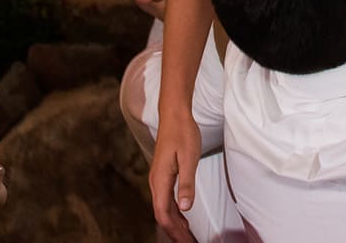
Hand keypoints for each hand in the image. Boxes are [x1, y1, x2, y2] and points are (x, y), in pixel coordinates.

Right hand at [149, 111, 200, 242]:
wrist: (175, 116)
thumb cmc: (183, 133)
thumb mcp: (189, 158)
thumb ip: (186, 183)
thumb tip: (185, 207)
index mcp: (160, 180)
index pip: (163, 214)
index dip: (173, 231)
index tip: (185, 241)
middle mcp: (156, 182)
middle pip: (162, 215)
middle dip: (174, 232)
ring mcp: (159, 179)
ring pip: (164, 209)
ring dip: (175, 224)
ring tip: (186, 236)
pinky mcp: (164, 176)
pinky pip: (166, 200)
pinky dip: (175, 213)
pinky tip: (183, 219)